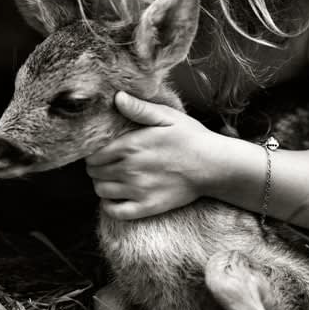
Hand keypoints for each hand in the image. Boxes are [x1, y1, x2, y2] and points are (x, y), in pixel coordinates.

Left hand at [85, 91, 212, 219]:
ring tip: (112, 179)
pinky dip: (109, 206)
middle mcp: (130, 169)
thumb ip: (139, 109)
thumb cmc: (191, 138)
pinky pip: (115, 212)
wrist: (214, 166)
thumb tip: (117, 97)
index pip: (93, 154)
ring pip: (101, 191)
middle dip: (97, 168)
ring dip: (102, 185)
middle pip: (94, 173)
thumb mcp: (167, 116)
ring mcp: (138, 190)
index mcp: (131, 146)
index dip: (93, 153)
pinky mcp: (147, 207)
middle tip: (107, 164)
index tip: (102, 151)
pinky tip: (116, 197)